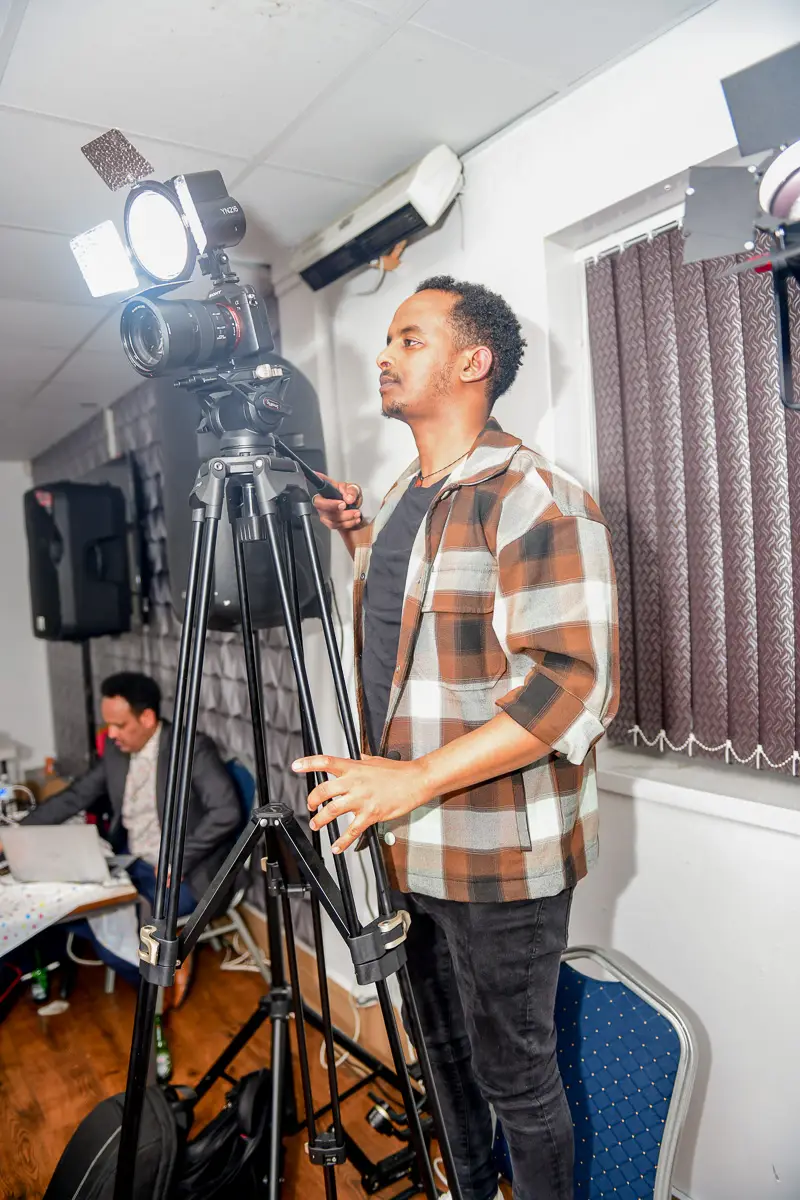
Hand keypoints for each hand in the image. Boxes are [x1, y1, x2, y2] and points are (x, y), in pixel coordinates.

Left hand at [292, 754, 430, 853]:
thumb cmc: (399, 771)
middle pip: (323, 790)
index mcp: (354, 767)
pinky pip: (352, 830)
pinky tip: (336, 846)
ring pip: (333, 810)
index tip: (295, 766)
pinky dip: (342, 841)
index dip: (308, 763)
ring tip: (316, 824)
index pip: (326, 762)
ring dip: (320, 820)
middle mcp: (355, 782)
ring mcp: (362, 799)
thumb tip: (357, 757)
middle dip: (312, 799)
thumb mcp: (376, 760)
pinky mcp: (371, 814)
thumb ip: (362, 760)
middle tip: (310, 805)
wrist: (417, 781)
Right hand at [312, 472, 363, 532]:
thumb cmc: (351, 498)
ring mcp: (324, 512)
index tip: (315, 473)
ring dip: (346, 516)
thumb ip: (352, 491)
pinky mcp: (329, 522)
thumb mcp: (355, 490)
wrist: (355, 512)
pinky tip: (354, 519)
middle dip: (332, 506)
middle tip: (344, 505)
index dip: (316, 478)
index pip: (320, 482)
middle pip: (320, 504)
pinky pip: (335, 525)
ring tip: (356, 512)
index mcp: (328, 489)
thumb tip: (348, 498)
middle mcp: (323, 500)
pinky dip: (347, 523)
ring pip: (330, 517)